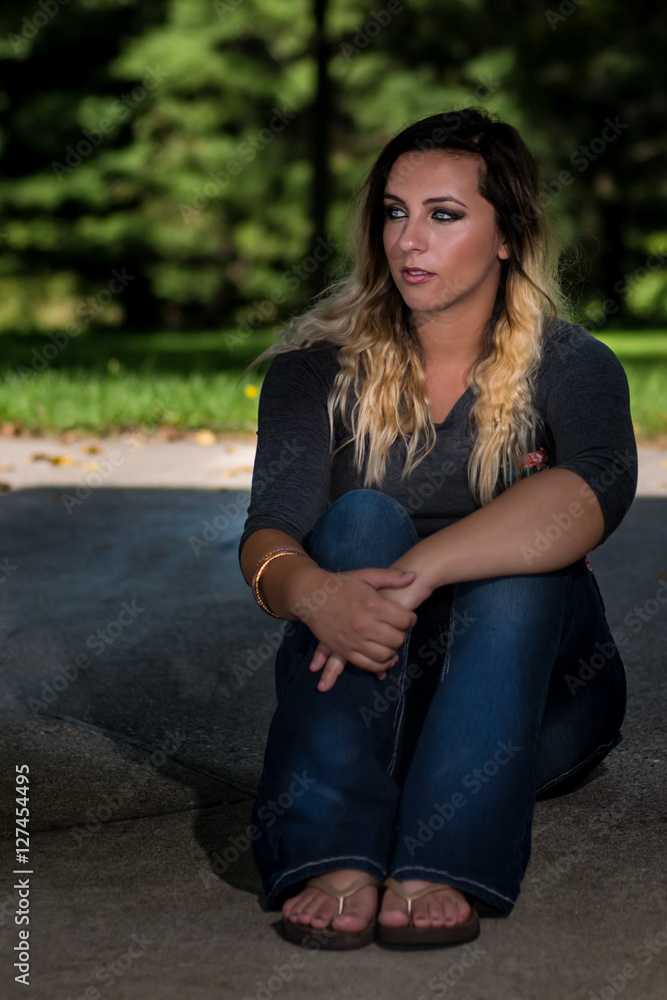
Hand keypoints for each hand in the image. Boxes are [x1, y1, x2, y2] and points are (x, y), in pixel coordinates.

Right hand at [303, 567, 418, 691]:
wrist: (310, 595)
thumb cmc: (339, 584)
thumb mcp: (365, 575)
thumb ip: (391, 577)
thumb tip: (414, 576)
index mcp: (373, 605)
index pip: (405, 620)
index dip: (410, 619)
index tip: (407, 618)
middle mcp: (365, 625)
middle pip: (398, 639)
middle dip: (402, 634)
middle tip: (397, 629)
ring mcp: (354, 640)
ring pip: (385, 655)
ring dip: (393, 650)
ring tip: (390, 642)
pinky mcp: (344, 651)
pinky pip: (368, 665)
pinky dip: (380, 665)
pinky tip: (383, 659)